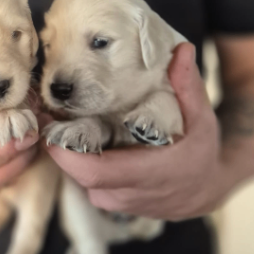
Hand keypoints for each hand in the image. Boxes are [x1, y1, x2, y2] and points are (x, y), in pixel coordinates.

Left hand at [45, 43, 232, 219]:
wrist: (204, 191)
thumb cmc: (200, 151)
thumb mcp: (201, 118)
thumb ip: (188, 86)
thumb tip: (182, 51)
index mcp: (147, 174)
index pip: (95, 173)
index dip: (65, 154)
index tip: (50, 123)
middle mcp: (126, 194)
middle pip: (77, 172)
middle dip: (60, 143)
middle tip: (50, 111)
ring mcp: (114, 202)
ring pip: (78, 177)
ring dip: (69, 151)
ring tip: (62, 120)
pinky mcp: (107, 202)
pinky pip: (83, 181)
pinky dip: (78, 160)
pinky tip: (80, 137)